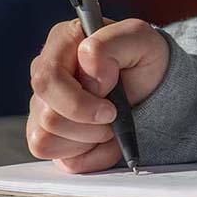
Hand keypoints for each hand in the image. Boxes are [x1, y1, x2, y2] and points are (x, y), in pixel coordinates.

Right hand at [26, 18, 168, 172]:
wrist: (154, 85)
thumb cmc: (144, 57)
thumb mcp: (139, 38)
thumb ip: (111, 43)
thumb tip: (89, 67)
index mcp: (61, 42)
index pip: (47, 80)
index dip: (80, 102)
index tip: (112, 108)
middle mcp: (45, 73)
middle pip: (48, 116)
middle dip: (89, 125)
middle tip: (114, 116)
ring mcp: (42, 105)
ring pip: (46, 140)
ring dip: (88, 139)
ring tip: (110, 124)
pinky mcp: (48, 133)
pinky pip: (56, 158)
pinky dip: (87, 154)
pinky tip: (103, 139)